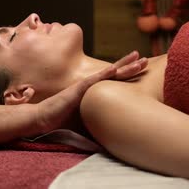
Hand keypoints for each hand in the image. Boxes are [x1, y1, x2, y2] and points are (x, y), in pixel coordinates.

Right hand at [32, 51, 146, 133]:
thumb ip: (96, 116)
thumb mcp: (84, 117)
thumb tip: (113, 129)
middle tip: (146, 59)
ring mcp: (84, 85)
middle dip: (130, 65)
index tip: (140, 68)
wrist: (42, 117)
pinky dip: (104, 74)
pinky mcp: (77, 90)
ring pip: (108, 73)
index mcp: (93, 91)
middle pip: (114, 73)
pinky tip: (114, 68)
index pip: (114, 80)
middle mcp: (90, 85)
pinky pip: (93, 80)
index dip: (127, 73)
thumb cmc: (61, 119)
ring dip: (123, 66)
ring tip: (138, 59)